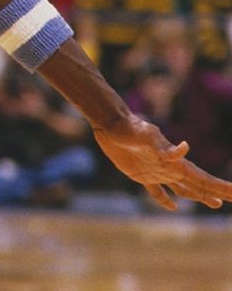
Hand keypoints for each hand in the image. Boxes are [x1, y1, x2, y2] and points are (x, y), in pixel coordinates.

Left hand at [94, 115, 231, 209]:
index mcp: (176, 163)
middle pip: (199, 185)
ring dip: (198, 197)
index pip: (203, 179)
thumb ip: (165, 147)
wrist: (112, 124)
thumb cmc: (131, 128)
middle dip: (216, 193)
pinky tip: (172, 207)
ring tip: (214, 204)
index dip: (220, 187)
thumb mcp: (148, 136)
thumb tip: (185, 147)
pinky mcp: (141, 175)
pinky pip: (156, 192)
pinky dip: (164, 200)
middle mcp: (170, 168)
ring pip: (183, 189)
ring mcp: (157, 172)